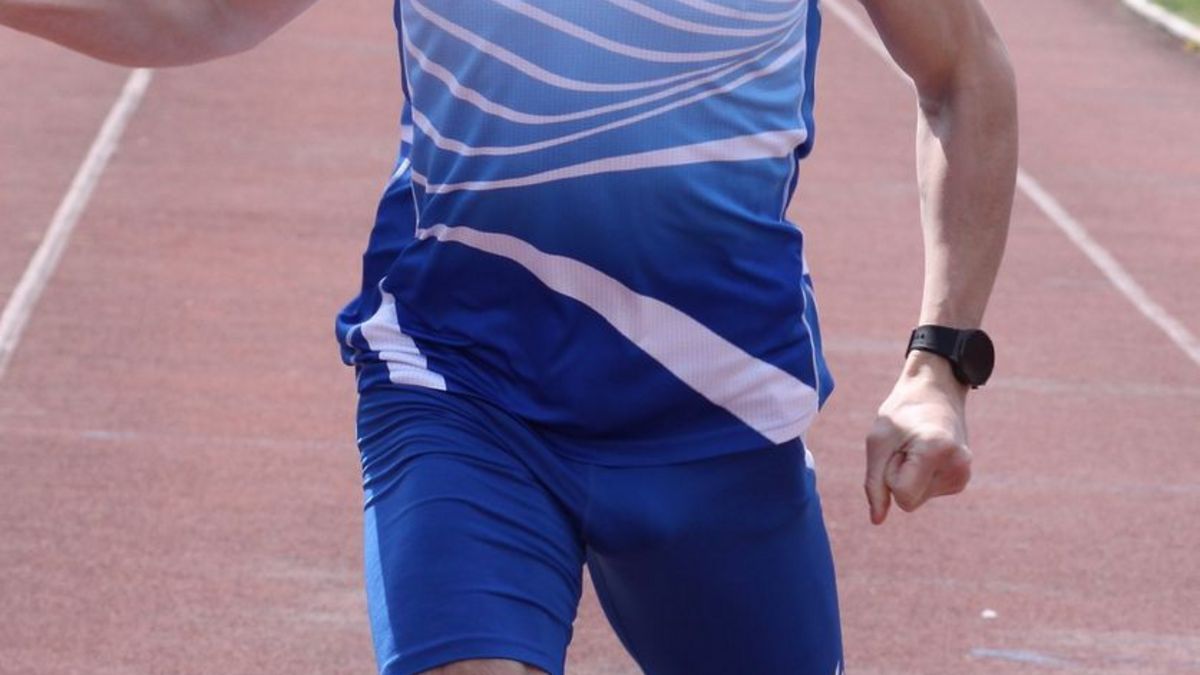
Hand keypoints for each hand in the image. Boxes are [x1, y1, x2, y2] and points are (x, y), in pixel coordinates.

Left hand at [864, 351, 972, 524]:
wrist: (934, 391)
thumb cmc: (901, 414)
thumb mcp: (877, 442)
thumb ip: (874, 484)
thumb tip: (877, 521)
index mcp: (936, 451)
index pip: (903, 497)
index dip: (889, 476)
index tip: (898, 449)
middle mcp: (958, 466)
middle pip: (909, 501)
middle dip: (899, 478)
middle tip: (906, 447)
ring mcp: (963, 475)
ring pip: (917, 499)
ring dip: (909, 476)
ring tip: (916, 447)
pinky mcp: (961, 480)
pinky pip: (925, 494)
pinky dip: (919, 477)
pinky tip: (926, 453)